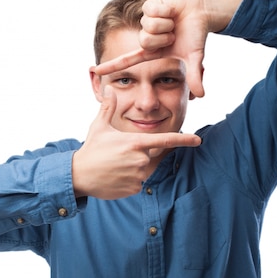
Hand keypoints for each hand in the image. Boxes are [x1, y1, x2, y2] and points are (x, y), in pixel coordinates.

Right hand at [72, 86, 200, 199]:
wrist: (79, 175)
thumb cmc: (91, 149)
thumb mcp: (99, 127)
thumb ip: (108, 108)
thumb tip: (109, 89)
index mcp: (135, 142)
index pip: (165, 140)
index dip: (184, 140)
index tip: (197, 140)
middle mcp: (140, 159)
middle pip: (149, 157)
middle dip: (136, 156)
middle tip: (117, 157)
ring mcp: (138, 175)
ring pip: (142, 171)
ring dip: (132, 169)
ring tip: (114, 168)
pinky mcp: (133, 189)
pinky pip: (137, 184)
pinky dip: (128, 182)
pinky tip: (114, 178)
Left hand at [93, 0, 243, 97]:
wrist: (200, 11)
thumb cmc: (194, 34)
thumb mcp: (193, 57)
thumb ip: (194, 76)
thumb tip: (201, 95)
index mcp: (151, 52)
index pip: (127, 61)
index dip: (112, 66)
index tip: (95, 71)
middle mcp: (146, 37)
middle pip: (145, 41)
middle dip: (163, 37)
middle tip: (174, 33)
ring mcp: (146, 21)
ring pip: (148, 26)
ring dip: (166, 24)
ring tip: (173, 21)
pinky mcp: (148, 6)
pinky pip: (152, 12)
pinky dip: (165, 11)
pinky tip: (170, 10)